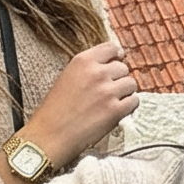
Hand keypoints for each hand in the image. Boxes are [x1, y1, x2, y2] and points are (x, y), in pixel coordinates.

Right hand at [14, 40, 138, 170]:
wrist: (49, 135)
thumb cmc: (55, 110)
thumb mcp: (67, 77)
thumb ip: (88, 69)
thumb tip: (110, 65)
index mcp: (82, 61)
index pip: (111, 47)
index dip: (117, 55)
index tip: (118, 59)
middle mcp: (97, 73)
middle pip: (123, 68)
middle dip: (118, 79)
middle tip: (107, 92)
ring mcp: (107, 91)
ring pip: (131, 84)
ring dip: (125, 93)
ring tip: (111, 103)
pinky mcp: (115, 110)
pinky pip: (134, 101)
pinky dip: (128, 107)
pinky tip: (116, 112)